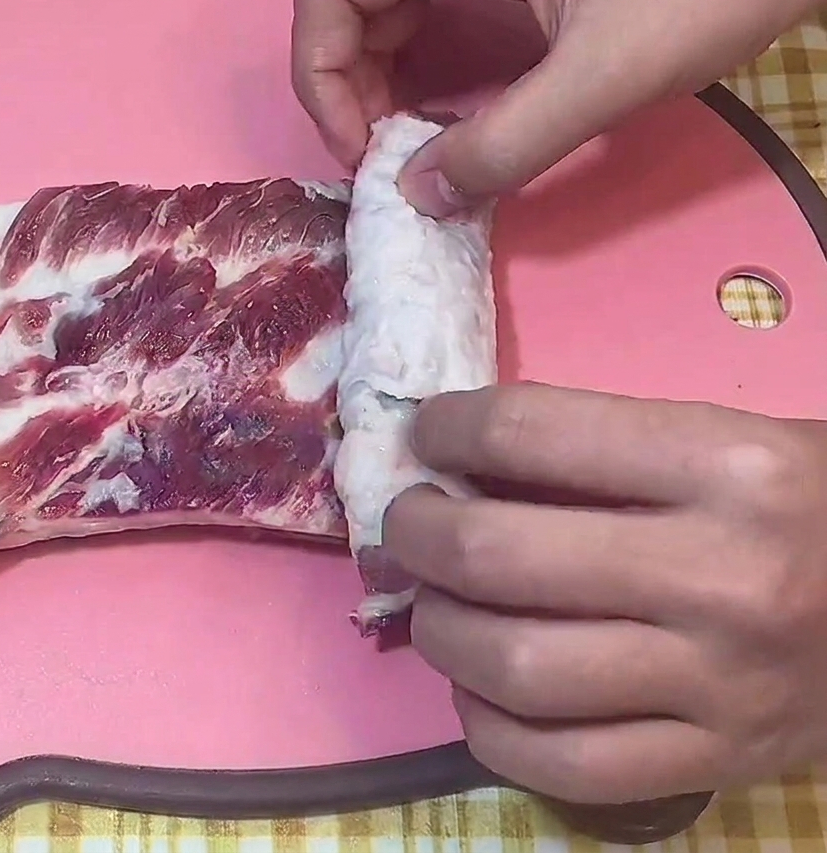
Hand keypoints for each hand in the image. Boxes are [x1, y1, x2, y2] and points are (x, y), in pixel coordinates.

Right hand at [291, 0, 826, 216]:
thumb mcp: (606, 71)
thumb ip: (505, 143)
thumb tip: (418, 200)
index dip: (323, 73)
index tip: (362, 152)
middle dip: (346, 76)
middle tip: (379, 155)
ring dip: (378, 69)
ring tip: (403, 139)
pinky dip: (423, 52)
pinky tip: (440, 105)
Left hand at [383, 382, 826, 803]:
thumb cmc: (811, 509)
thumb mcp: (729, 443)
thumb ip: (602, 450)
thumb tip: (458, 464)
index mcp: (732, 469)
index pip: (531, 433)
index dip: (448, 429)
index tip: (426, 435)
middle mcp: (724, 578)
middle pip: (497, 557)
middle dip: (417, 534)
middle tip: (408, 525)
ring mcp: (721, 685)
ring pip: (514, 668)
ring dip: (439, 634)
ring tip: (436, 607)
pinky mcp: (720, 763)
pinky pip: (563, 765)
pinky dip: (490, 729)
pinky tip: (479, 690)